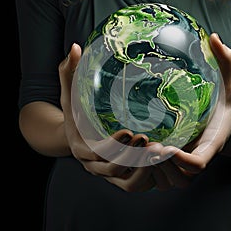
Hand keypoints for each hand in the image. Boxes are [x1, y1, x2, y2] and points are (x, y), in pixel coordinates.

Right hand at [58, 43, 154, 191]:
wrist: (76, 136)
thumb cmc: (76, 113)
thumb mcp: (70, 93)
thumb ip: (70, 72)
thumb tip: (75, 47)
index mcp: (81, 148)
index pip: (97, 153)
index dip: (114, 145)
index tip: (131, 131)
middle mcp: (93, 166)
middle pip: (113, 169)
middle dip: (132, 157)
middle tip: (152, 141)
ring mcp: (106, 174)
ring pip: (126, 181)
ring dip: (143, 169)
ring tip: (160, 151)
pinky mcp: (118, 177)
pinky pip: (135, 184)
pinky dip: (147, 176)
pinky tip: (161, 161)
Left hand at [149, 33, 230, 187]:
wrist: (224, 122)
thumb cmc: (226, 104)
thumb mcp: (230, 82)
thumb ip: (226, 62)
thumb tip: (213, 37)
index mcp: (211, 144)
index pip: (198, 163)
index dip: (181, 161)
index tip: (164, 146)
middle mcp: (197, 156)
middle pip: (179, 177)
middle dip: (160, 167)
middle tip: (142, 145)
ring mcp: (186, 162)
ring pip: (168, 180)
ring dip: (151, 169)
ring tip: (134, 147)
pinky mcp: (177, 161)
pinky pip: (161, 174)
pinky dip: (148, 167)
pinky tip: (133, 148)